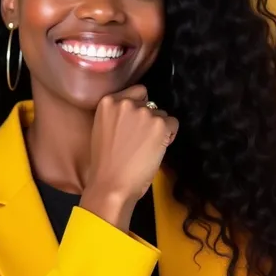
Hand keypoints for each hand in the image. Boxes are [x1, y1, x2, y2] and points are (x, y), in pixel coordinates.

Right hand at [81, 85, 178, 230]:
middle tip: (139, 140)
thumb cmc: (105, 164)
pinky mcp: (160, 125)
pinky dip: (169, 136)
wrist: (111, 184)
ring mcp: (145, 112)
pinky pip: (173, 124)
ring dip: (158, 129)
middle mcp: (127, 102)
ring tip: (146, 148)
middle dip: (148, 119)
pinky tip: (156, 150)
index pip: (136, 92)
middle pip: (150, 104)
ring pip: (162, 115)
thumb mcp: (102, 129)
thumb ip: (117, 116)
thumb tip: (137, 114)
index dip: (139, 107)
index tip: (135, 123)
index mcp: (108, 101)